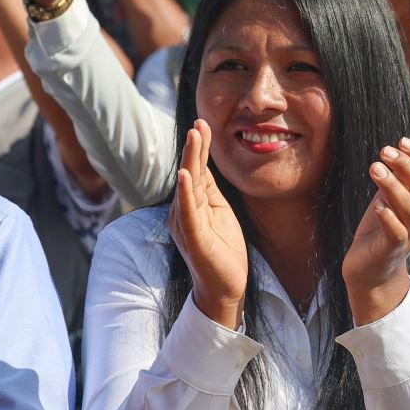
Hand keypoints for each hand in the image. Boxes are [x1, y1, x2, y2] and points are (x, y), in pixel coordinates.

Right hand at [169, 120, 249, 329]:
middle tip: (199, 122)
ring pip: (188, 186)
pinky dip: (186, 193)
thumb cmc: (223, 251)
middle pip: (190, 172)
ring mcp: (187, 225)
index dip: (200, 147)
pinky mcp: (193, 238)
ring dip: (190, 160)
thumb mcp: (220, 213)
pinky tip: (185, 175)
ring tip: (193, 137)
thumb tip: (205, 165)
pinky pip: (188, 212)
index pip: (196, 171)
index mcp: (192, 205)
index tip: (204, 123)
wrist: (225, 288)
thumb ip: (210, 191)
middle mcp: (184, 212)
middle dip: (195, 146)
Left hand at [342, 137, 409, 324]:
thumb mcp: (389, 201)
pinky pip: (397, 233)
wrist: (370, 273)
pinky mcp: (392, 251)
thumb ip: (395, 181)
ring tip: (375, 168)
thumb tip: (396, 150)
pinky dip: (388, 216)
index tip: (402, 141)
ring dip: (394, 186)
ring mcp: (409, 236)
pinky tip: (376, 204)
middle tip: (385, 151)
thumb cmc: (379, 232)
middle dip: (407, 166)